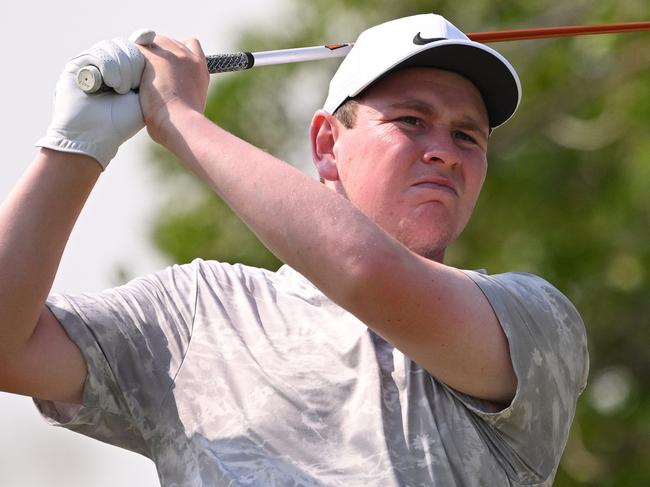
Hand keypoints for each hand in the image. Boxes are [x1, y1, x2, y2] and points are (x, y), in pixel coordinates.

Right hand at [36, 30, 154, 169]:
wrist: (95, 137)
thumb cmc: (122, 123)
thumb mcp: (144, 96)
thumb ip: (149, 71)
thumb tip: (151, 39)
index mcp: (125, 72)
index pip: (137, 49)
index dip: (143, 54)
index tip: (147, 69)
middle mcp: (108, 66)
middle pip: (126, 45)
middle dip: (133, 65)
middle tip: (131, 88)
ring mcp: (92, 64)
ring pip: (112, 47)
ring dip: (121, 68)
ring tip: (120, 89)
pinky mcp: (76, 65)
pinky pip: (98, 53)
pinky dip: (108, 67)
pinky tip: (110, 84)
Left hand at [137, 36, 209, 146]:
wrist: (182, 124)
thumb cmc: (185, 125)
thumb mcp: (192, 105)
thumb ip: (183, 92)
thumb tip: (171, 99)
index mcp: (200, 68)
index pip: (189, 44)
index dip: (176, 52)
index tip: (168, 66)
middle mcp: (188, 56)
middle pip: (166, 41)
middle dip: (155, 55)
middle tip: (146, 74)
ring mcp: (171, 54)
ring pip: (149, 43)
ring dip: (141, 57)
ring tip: (135, 77)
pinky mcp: (153, 57)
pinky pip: (135, 49)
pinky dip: (128, 61)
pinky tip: (126, 77)